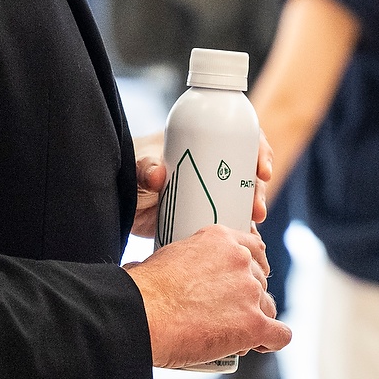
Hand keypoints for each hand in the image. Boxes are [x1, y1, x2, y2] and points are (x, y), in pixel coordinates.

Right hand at [125, 225, 291, 367]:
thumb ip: (183, 261)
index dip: (249, 269)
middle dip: (246, 300)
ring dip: (256, 320)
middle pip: (259, 282)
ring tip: (232, 337)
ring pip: (268, 307)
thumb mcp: (165, 258)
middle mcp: (241, 261)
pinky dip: (272, 341)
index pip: (253, 250)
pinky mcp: (253, 324)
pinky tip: (261, 345)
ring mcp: (250, 292)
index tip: (240, 283)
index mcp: (221, 239)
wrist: (142, 315)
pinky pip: (280, 334)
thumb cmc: (142, 292)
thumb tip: (168, 277)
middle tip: (224, 317)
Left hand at [131, 134, 275, 238]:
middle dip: (257, 189)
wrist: (117, 203)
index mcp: (203, 144)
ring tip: (253, 225)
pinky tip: (246, 238)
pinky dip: (240, 227)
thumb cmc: (128, 173)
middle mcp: (211, 166)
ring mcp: (209, 191)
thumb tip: (159, 175)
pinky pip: (229, 218)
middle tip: (256, 209)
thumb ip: (145, 168)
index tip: (262, 171)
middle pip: (246, 172)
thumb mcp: (137, 166)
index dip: (259, 152)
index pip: (240, 139)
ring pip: (241, 197)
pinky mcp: (203, 214)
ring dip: (253, 209)